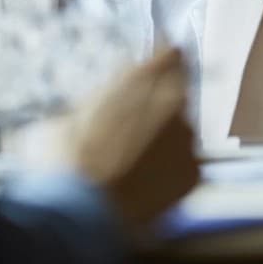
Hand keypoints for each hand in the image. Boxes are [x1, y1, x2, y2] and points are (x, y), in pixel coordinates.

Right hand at [64, 48, 197, 232]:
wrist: (84, 211)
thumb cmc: (67, 154)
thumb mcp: (76, 108)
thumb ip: (108, 90)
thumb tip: (121, 81)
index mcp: (142, 78)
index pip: (169, 52)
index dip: (163, 55)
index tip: (158, 58)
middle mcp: (172, 101)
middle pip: (178, 88)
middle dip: (162, 96)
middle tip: (137, 114)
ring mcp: (188, 138)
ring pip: (182, 124)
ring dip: (167, 129)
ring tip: (140, 151)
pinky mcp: (194, 171)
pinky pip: (185, 155)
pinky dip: (172, 160)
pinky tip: (148, 173)